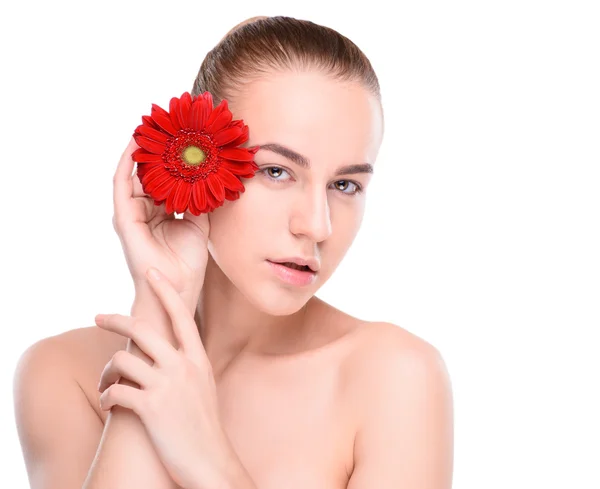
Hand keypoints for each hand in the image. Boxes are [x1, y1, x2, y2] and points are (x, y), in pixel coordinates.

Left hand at [94, 266, 234, 488]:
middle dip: (115, 319)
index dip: (165, 290)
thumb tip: (168, 348)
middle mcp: (183, 366)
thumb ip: (187, 364)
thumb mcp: (203, 385)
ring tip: (106, 383)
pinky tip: (111, 404)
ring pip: (122, 359)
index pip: (180, 314)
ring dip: (106, 372)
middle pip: (142, 328)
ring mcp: (167, 386)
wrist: (211, 461)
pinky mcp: (151, 408)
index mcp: (197, 358)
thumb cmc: (204, 425)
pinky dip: (107, 396)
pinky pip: (116, 392)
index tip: (152, 273)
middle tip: (98, 317)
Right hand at [113, 137, 209, 312]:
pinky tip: (134, 145)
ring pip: (132, 174)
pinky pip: (121, 185)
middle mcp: (143, 210)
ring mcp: (132, 214)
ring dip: (140, 150)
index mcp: (160, 212)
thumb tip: (207, 177)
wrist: (179, 286)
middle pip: (146, 172)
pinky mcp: (124, 218)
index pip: (162, 178)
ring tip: (149, 125)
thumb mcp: (199, 223)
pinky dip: (126, 164)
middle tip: (164, 123)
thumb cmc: (187, 260)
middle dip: (154, 148)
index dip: (168, 157)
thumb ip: (198, 200)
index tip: (179, 136)